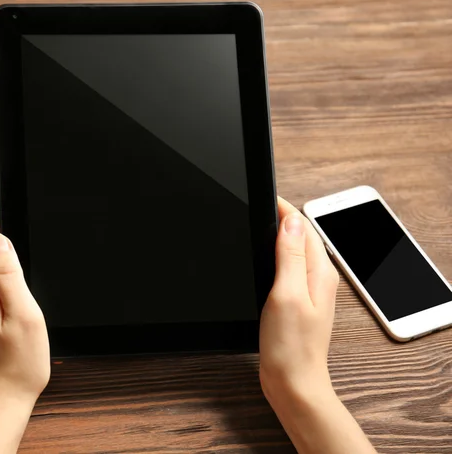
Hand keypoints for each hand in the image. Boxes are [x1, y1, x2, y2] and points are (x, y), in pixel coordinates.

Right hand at [259, 198, 375, 453]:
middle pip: (300, 236)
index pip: (303, 227)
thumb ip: (291, 255)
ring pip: (294, 251)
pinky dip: (275, 256)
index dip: (284, 209)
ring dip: (278, 236)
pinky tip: (263, 259)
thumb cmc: (291, 344)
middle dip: (281, 218)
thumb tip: (291, 220)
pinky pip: (288, 267)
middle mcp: (318, 277)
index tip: (265, 197)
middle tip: (258, 206)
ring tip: (258, 225)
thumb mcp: (287, 293)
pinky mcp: (297, 300)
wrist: (293, 381)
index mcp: (319, 271)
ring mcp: (308, 289)